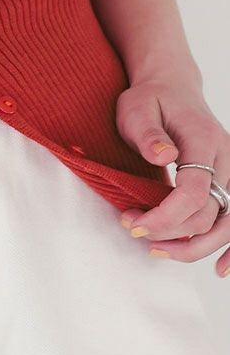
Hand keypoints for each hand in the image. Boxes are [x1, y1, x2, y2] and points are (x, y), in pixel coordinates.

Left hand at [115, 75, 229, 276]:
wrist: (170, 86)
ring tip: (157, 250)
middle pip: (211, 213)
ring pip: (227, 223)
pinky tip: (220, 268)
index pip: (194, 191)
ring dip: (195, 245)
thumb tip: (164, 156)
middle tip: (134, 229)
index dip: (167, 216)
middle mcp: (224, 158)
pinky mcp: (225, 181)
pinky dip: (229, 246)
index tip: (134, 223)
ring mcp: (229, 170)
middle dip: (171, 231)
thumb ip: (148, 133)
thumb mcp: (137, 108)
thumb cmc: (150, 98)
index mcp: (202, 139)